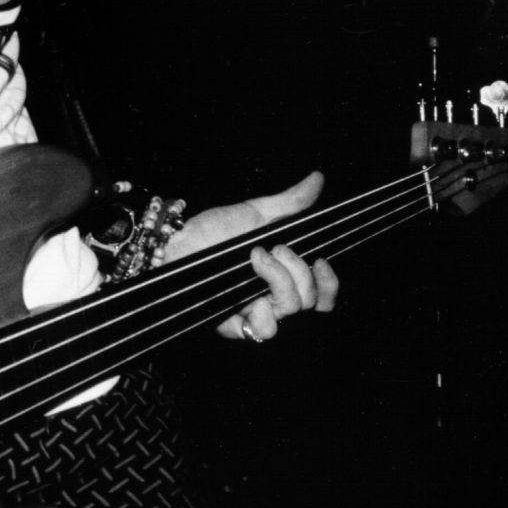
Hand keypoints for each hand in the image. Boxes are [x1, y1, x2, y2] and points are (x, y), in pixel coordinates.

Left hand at [163, 172, 338, 343]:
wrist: (177, 242)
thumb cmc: (213, 230)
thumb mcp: (255, 213)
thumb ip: (290, 203)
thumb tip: (318, 178)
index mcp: (283, 274)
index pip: (322, 294)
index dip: (329, 283)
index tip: (320, 261)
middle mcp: (272, 296)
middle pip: (310, 301)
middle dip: (299, 271)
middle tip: (276, 248)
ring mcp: (254, 312)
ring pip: (290, 312)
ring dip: (280, 282)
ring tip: (256, 258)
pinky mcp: (235, 325)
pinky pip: (262, 330)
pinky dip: (262, 311)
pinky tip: (250, 292)